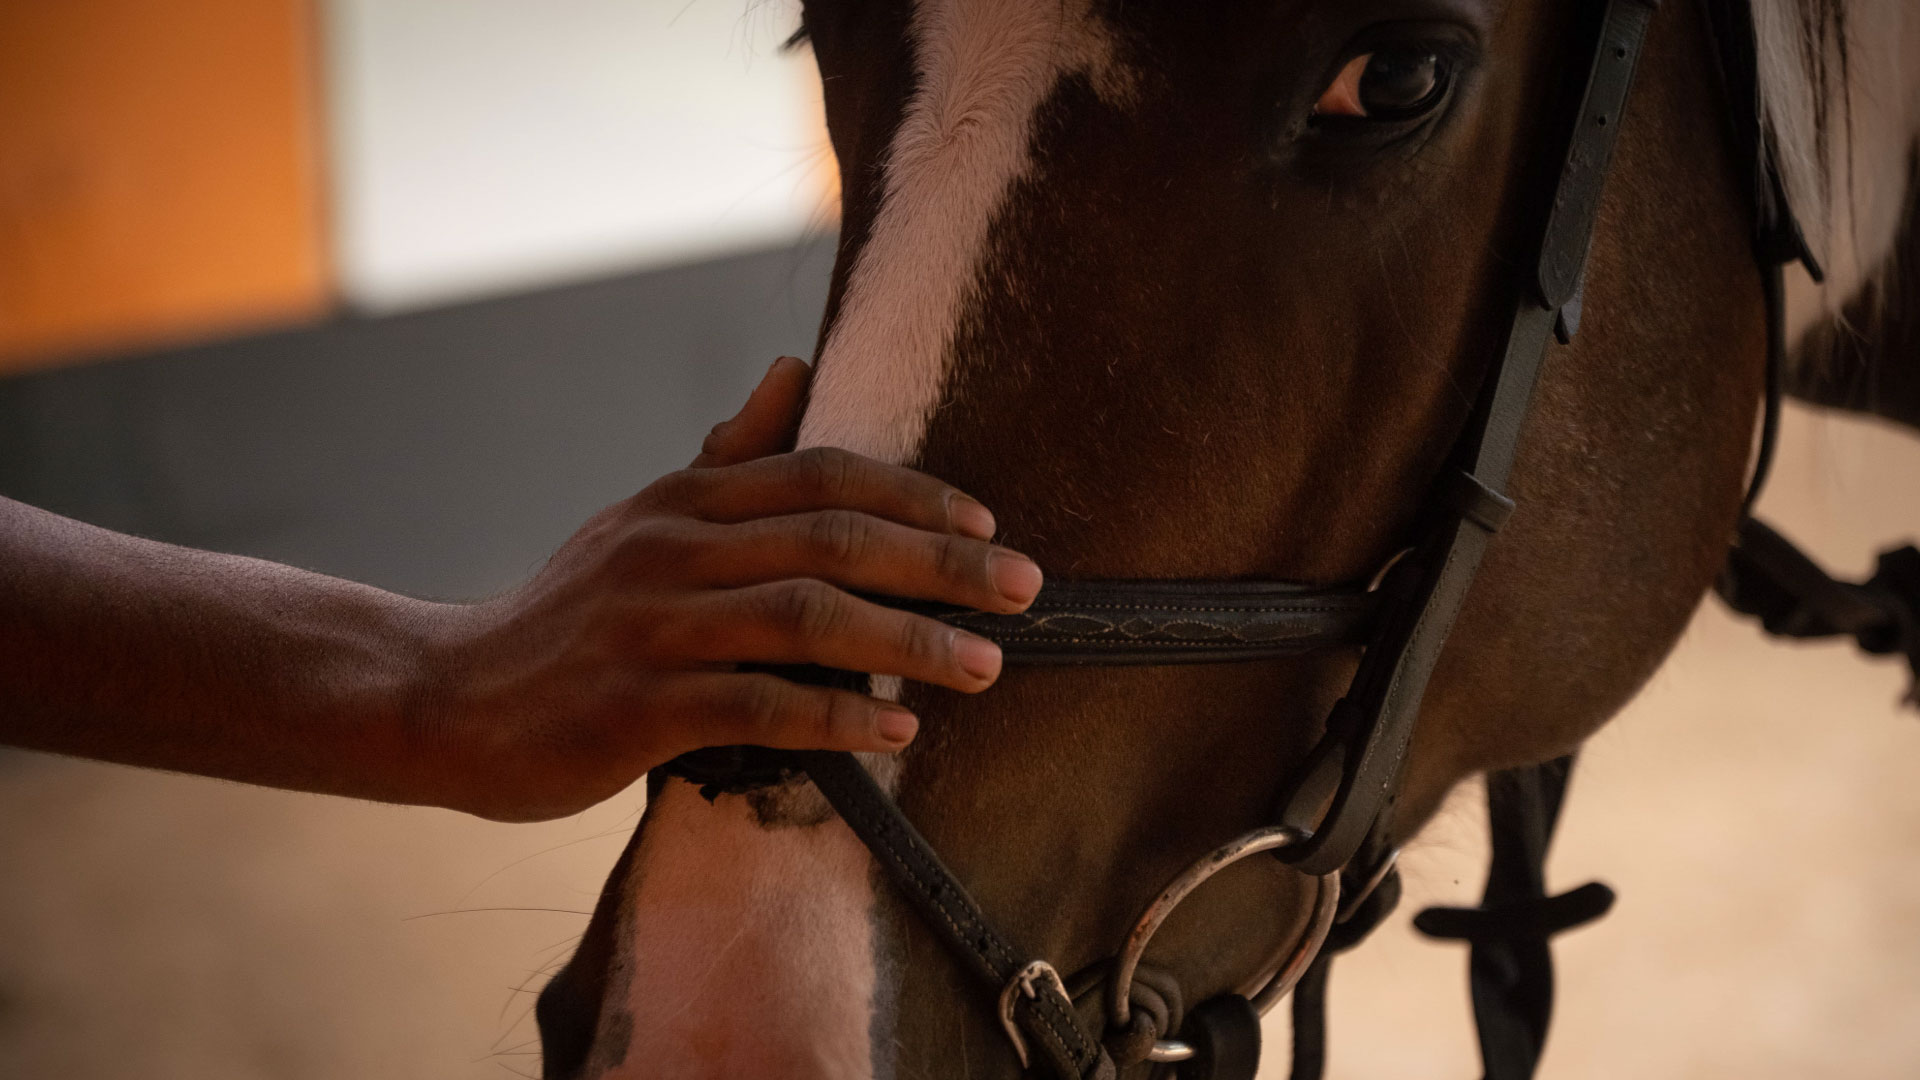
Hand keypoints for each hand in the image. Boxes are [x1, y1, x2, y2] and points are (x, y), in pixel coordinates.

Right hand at [419, 357, 1040, 820]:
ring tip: (984, 664)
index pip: (820, 474)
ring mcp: (653, 626)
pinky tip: (895, 730)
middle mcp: (672, 547)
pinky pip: (757, 707)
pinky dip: (835, 718)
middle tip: (1025, 590)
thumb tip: (795, 369)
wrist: (446, 695)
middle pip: (832, 538)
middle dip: (942, 564)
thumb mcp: (644, 520)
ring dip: (909, 641)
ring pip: (807, 618)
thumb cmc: (572, 615)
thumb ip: (729, 457)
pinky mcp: (636, 707)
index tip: (989, 525)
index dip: (914, 495)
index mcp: (684, 498)